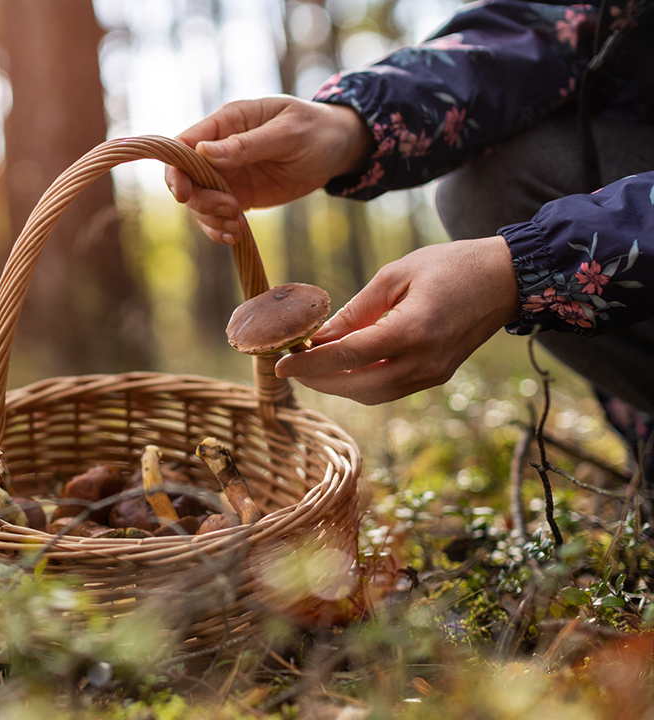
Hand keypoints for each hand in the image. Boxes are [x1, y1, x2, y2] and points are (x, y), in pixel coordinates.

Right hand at [165, 96, 371, 243]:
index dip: (177, 170)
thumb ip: (247, 144)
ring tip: (239, 226)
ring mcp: (227, 174)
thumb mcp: (288, 134)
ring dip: (212, 219)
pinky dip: (220, 229)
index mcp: (228, 121)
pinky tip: (237, 236)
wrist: (338, 150)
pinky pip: (215, 216)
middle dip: (200, 200)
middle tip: (230, 210)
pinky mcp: (237, 195)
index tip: (185, 195)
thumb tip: (203, 152)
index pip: (184, 144)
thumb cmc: (316, 131)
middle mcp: (219, 148)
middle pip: (186, 178)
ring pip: (198, 202)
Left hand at [274, 237, 521, 404]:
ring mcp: (433, 374)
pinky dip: (361, 383)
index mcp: (412, 330)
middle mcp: (424, 361)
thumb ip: (355, 310)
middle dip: (318, 380)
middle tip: (291, 366)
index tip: (281, 363)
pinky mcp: (438, 376)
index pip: (347, 357)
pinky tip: (343, 367)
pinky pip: (390, 389)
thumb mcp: (394, 275)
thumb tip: (319, 337)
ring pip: (373, 394)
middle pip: (357, 386)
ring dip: (338, 386)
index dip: (309, 363)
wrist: (507, 278)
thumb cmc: (450, 265)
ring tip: (311, 367)